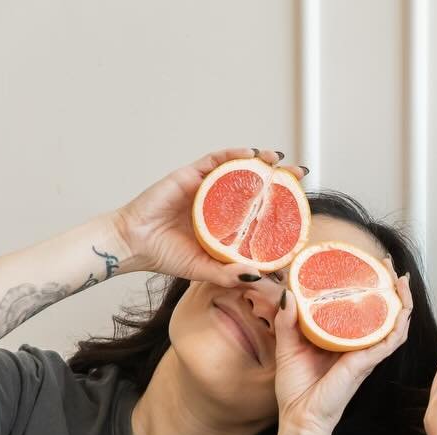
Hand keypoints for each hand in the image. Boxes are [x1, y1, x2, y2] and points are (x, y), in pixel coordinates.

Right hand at [112, 147, 306, 285]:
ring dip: (261, 161)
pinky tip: (250, 154)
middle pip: (255, 185)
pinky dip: (233, 154)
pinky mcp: (190, 175)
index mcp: (227, 225)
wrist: (133, 243)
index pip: (260, 212)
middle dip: (279, 178)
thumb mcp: (205, 270)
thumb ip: (229, 275)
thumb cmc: (166, 256)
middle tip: (299, 173)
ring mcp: (206, 188)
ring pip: (238, 169)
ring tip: (279, 159)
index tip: (303, 207)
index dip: (282, 206)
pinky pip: (215, 160)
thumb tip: (259, 278)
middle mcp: (220, 203)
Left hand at [272, 258, 413, 434]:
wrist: (299, 419)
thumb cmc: (296, 390)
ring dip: (402, 301)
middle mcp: (359, 346)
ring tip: (401, 280)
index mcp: (341, 341)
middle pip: (384, 313)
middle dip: (391, 288)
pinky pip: (390, 342)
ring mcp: (366, 355)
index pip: (361, 311)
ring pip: (395, 324)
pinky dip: (399, 324)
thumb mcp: (287, 346)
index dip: (368, 288)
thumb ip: (288, 320)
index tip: (364, 266)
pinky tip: (402, 308)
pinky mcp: (366, 364)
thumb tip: (289, 292)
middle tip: (387, 265)